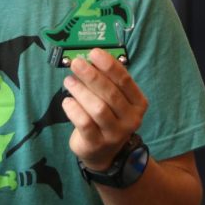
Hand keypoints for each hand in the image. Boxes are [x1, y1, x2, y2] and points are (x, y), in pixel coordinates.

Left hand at [61, 48, 148, 170]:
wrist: (102, 152)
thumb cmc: (107, 116)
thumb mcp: (112, 98)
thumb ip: (106, 80)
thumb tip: (89, 58)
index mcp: (138, 103)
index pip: (125, 81)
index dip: (109, 66)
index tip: (94, 52)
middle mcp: (130, 119)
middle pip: (111, 94)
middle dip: (92, 76)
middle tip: (77, 63)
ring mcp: (115, 134)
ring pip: (98, 109)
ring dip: (81, 91)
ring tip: (68, 81)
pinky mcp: (97, 144)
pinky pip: (85, 124)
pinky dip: (74, 110)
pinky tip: (67, 101)